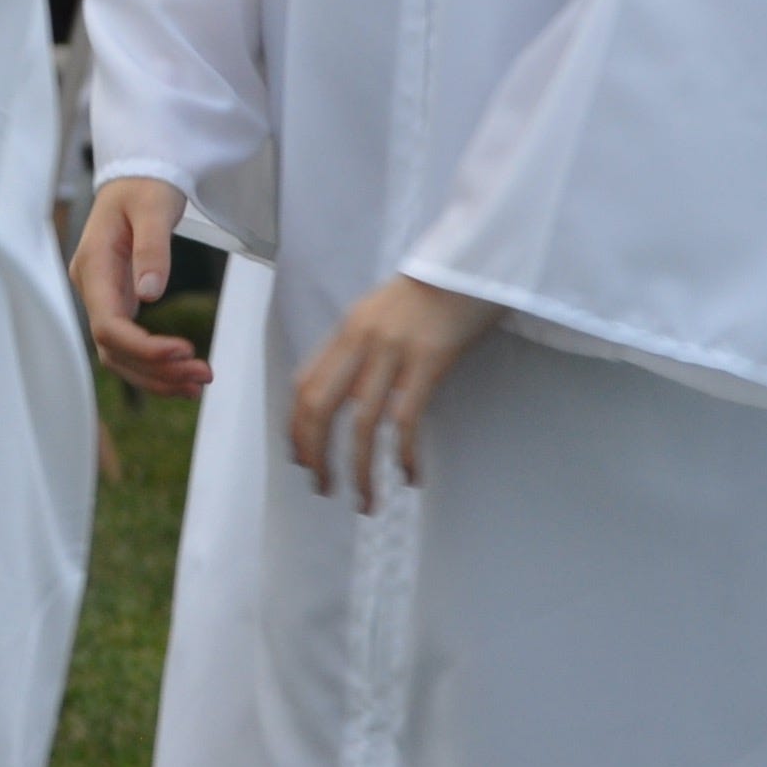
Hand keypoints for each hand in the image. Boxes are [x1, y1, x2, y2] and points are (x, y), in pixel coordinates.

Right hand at [70, 177, 213, 397]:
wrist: (137, 175)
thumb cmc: (144, 186)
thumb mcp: (153, 209)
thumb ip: (152, 250)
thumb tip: (150, 295)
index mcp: (93, 265)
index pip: (109, 325)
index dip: (144, 348)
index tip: (185, 351)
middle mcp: (91, 286)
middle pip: (113, 348)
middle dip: (156, 369)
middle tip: (204, 374)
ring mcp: (102, 295)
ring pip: (119, 354)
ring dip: (156, 374)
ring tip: (199, 383)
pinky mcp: (117, 300)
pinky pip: (129, 344)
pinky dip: (154, 365)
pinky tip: (183, 376)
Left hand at [290, 276, 494, 511]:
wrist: (470, 264)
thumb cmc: (430, 294)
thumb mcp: (381, 315)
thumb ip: (359, 349)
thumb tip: (343, 393)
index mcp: (345, 331)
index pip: (303, 386)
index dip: (296, 428)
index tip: (301, 460)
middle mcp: (360, 340)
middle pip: (319, 407)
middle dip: (315, 454)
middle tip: (323, 489)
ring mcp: (393, 350)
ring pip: (361, 423)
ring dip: (359, 469)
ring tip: (365, 502)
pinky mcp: (430, 360)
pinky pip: (406, 418)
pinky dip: (404, 454)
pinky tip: (410, 477)